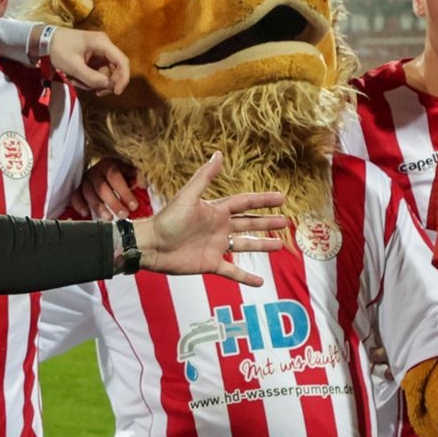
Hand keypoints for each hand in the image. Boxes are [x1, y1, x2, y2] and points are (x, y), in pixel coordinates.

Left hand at [49, 28, 129, 94]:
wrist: (45, 40)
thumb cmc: (59, 50)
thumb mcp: (74, 66)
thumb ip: (91, 78)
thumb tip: (108, 85)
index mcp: (102, 43)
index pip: (122, 61)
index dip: (123, 78)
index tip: (116, 92)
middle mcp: (104, 46)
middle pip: (115, 69)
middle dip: (104, 83)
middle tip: (94, 93)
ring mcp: (99, 52)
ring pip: (104, 73)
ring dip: (92, 82)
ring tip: (74, 80)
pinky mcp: (93, 57)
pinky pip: (96, 71)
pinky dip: (87, 78)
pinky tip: (74, 78)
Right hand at [74, 158, 140, 220]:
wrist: (102, 173)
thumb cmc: (118, 175)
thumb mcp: (129, 172)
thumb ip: (137, 177)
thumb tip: (143, 185)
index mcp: (108, 165)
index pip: (115, 177)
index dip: (124, 191)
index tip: (133, 206)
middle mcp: (94, 171)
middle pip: (101, 187)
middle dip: (113, 203)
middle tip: (123, 215)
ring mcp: (84, 180)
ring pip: (88, 194)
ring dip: (99, 207)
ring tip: (109, 218)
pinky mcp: (76, 189)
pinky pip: (75, 196)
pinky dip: (79, 205)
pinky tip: (87, 214)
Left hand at [136, 153, 288, 284]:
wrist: (152, 245)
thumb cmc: (168, 219)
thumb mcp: (188, 196)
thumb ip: (204, 177)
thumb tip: (218, 154)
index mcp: (216, 210)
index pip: (245, 203)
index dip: (263, 200)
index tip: (281, 197)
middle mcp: (219, 227)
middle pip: (249, 223)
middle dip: (266, 223)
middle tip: (285, 222)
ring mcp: (216, 246)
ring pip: (244, 245)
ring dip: (262, 245)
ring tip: (279, 246)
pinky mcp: (211, 264)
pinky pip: (233, 271)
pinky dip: (246, 277)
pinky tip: (260, 282)